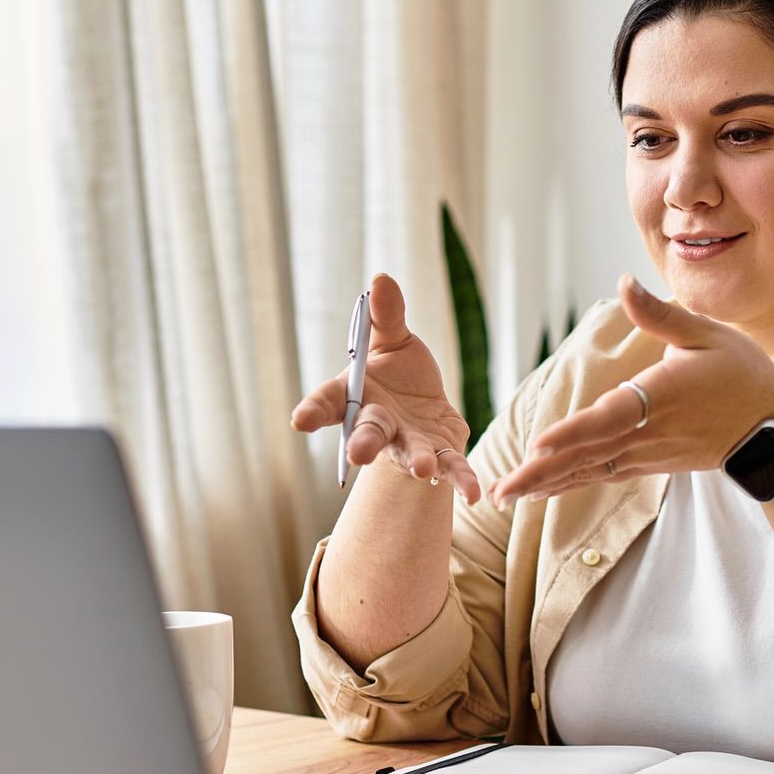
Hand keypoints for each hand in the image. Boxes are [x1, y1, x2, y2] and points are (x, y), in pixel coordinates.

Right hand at [290, 274, 482, 502]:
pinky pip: (451, 467)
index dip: (313, 411)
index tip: (299, 420)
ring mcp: (409, 443)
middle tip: (357, 455)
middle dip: (363, 444)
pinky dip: (461, 480)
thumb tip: (381, 278)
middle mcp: (378, 424)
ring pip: (408, 454)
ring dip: (415, 462)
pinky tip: (473, 495)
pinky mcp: (440, 453)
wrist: (427, 408)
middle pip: (367, 434)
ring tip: (421, 471)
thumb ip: (387, 315)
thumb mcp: (393, 339)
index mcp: (356, 396)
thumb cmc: (399, 372)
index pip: (328, 403)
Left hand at [489, 275, 773, 504]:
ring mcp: (650, 452)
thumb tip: (623, 283)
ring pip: (590, 470)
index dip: (574, 432)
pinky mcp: (651, 464)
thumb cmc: (743, 375)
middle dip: (541, 473)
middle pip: (588, 454)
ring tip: (504, 495)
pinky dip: (570, 482)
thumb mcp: (708, 334)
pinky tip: (541, 491)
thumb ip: (658, 315)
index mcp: (662, 395)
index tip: (538, 446)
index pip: (611, 417)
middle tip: (498, 489)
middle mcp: (651, 430)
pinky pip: (603, 474)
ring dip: (546, 484)